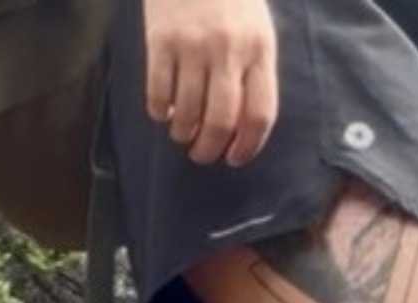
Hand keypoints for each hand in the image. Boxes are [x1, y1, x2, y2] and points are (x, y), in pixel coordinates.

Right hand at [143, 0, 278, 167]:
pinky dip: (159, 113)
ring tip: (181, 132)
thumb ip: (252, 73)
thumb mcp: (255, 29)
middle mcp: (228, 50)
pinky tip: (163, 111)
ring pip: (186, 114)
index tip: (234, 158)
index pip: (260, 113)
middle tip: (201, 154)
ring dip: (182, 134)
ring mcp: (192, 46)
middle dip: (209, 149)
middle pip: (221, 122)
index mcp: (259, 49)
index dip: (248, 147)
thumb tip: (238, 127)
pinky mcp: (160, 42)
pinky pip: (157, 95)